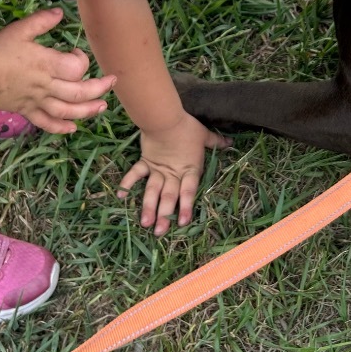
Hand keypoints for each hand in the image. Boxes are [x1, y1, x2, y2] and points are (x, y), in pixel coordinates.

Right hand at [0, 9, 115, 132]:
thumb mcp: (19, 30)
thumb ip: (42, 21)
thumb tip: (61, 12)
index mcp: (46, 65)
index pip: (76, 68)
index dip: (83, 60)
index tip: (76, 51)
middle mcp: (45, 86)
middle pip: (79, 92)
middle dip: (100, 88)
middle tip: (112, 81)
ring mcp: (37, 101)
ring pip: (67, 111)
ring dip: (88, 110)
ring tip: (102, 107)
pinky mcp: (27, 111)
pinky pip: (46, 123)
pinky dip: (60, 127)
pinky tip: (72, 128)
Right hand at [117, 113, 230, 234]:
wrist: (164, 119)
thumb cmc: (186, 127)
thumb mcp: (204, 135)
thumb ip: (215, 142)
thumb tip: (230, 142)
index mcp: (189, 169)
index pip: (188, 191)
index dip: (186, 207)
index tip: (182, 222)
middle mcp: (173, 173)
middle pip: (168, 196)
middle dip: (164, 215)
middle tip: (160, 232)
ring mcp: (157, 169)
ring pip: (152, 191)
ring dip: (148, 207)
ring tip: (145, 223)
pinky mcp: (146, 161)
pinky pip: (136, 174)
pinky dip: (128, 183)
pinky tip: (121, 195)